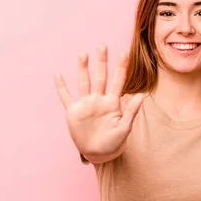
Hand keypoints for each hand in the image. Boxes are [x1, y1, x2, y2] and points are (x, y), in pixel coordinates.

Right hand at [54, 45, 144, 162]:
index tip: (124, 53)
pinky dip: (62, 87)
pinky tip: (58, 75)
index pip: (118, 82)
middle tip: (102, 46)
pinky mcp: (73, 112)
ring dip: (83, 69)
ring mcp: (86, 105)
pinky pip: (66, 97)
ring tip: (83, 54)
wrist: (99, 153)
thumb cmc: (114, 142)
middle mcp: (99, 100)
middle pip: (101, 77)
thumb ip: (131, 111)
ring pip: (84, 83)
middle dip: (102, 62)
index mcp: (113, 103)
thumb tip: (142, 95)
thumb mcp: (125, 128)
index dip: (121, 68)